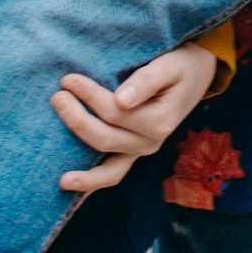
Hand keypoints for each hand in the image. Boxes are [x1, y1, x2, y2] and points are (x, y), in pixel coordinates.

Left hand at [53, 42, 217, 196]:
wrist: (194, 75)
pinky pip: (112, 174)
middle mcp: (151, 143)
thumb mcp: (168, 66)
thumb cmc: (178, 66)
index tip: (68, 79)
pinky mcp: (132, 154)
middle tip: (56, 96)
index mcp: (160, 122)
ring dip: (83, 172)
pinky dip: (92, 183)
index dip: (89, 96)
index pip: (115, 112)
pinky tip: (70, 186)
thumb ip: (146, 81)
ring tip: (60, 177)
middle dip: (76, 120)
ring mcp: (141, 151)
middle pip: (105, 138)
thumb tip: (122, 100)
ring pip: (108, 170)